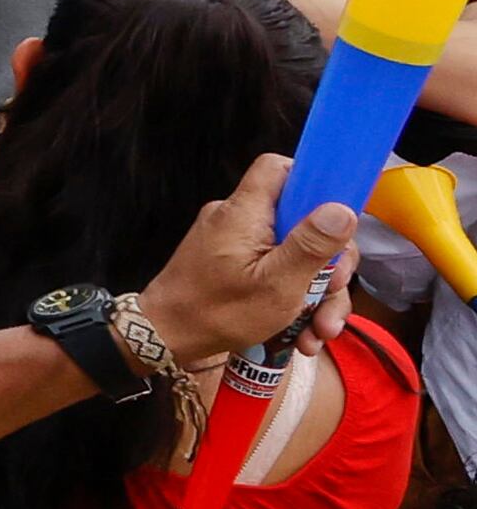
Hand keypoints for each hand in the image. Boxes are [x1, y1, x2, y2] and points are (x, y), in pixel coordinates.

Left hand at [144, 153, 360, 362]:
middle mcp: (239, 220)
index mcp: (244, 212)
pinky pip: (276, 272)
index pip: (278, 168)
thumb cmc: (216, 313)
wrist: (165, 340)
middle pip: (301, 220)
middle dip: (327, 263)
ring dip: (315, 294)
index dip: (314, 182)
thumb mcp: (277, 283)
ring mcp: (237, 244)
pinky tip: (302, 337)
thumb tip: (343, 208)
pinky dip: (292, 301)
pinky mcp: (236, 267)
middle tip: (333, 294)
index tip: (340, 218)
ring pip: (295, 254)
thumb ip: (311, 245)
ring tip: (319, 333)